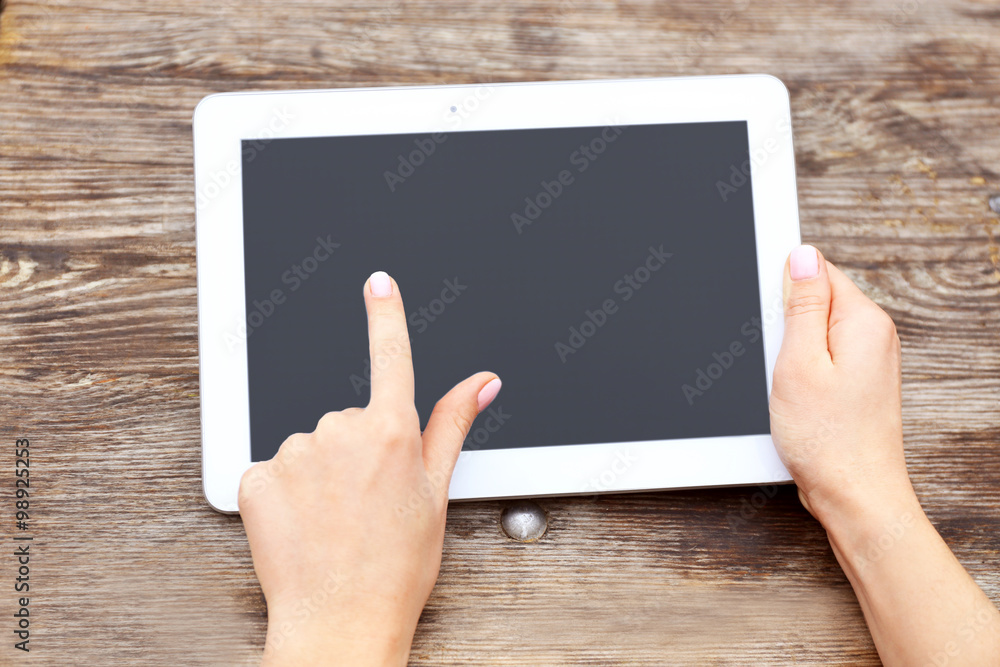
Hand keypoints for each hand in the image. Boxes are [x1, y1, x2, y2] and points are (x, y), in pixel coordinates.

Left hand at [237, 271, 500, 666]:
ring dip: (321, 472)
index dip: (386, 314)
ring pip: (310, 444)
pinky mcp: (256, 475)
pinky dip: (287, 491)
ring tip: (335, 520)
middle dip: (356, 449)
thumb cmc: (396, 566)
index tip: (378, 282)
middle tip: (366, 501)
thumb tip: (483, 382)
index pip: (391, 356)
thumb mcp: (436, 492)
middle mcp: (339, 430)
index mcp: (390, 431)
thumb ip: (452, 425)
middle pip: (347, 417)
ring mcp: (294, 451)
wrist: (339, 621)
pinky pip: (275, 467)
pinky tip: (304, 525)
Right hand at [770, 247, 999, 664]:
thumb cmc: (827, 440)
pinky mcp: (858, 383)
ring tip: (786, 387)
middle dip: (784, 324)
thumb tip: (801, 256)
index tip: (764, 315)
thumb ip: (802, 304)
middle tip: (776, 362)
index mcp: (863, 321)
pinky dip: (800, 371)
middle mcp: (874, 336)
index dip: (780, 288)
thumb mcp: (799, 362)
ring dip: (790, 351)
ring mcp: (868, 360)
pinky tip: (793, 397)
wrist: (854, 494)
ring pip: (814, 332)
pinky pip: (820, 357)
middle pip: (815, 301)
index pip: (818, 271)